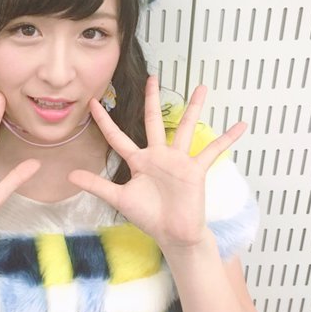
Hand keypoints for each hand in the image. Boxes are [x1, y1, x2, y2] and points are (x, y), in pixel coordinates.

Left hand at [68, 76, 246, 250]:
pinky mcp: (195, 168)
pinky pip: (213, 150)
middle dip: (152, 99)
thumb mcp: (120, 198)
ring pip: (185, 127)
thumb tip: (70, 175)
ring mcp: (178, 160)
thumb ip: (97, 185)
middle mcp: (158, 155)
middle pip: (153, 120)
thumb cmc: (148, 216)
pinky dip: (227, 139)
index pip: (118, 137)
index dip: (105, 121)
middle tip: (153, 77)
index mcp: (139, 161)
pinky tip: (240, 126)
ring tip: (202, 88)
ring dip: (194, 108)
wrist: (173, 234)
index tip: (93, 103)